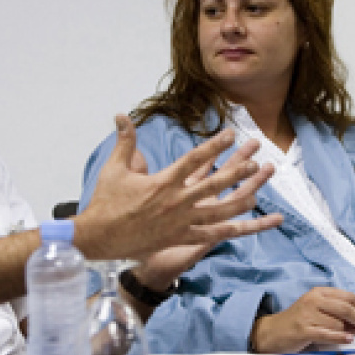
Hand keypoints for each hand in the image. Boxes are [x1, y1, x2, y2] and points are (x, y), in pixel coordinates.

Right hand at [75, 115, 281, 287]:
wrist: (98, 237)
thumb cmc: (105, 202)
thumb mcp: (114, 168)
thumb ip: (125, 141)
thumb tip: (121, 116)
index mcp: (163, 182)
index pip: (194, 159)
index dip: (214, 145)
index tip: (230, 134)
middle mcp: (176, 202)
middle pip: (213, 184)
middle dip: (236, 172)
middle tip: (254, 161)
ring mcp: (180, 222)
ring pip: (217, 212)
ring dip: (238, 201)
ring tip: (256, 192)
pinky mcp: (178, 239)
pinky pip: (208, 235)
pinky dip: (227, 231)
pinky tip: (244, 228)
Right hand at [250, 287, 354, 353]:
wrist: (272, 332)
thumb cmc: (298, 322)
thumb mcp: (317, 310)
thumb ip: (337, 313)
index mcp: (318, 292)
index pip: (348, 297)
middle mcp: (313, 301)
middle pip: (346, 308)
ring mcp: (307, 315)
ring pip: (338, 323)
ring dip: (350, 331)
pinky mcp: (303, 330)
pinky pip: (327, 334)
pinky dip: (340, 337)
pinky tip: (348, 340)